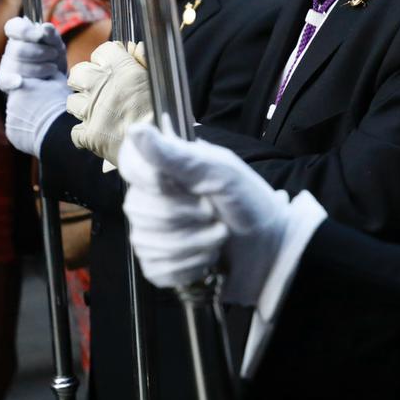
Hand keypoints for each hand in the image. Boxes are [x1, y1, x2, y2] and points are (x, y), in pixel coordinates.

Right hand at [0, 17, 68, 155]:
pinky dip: (10, 80)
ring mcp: (7, 65)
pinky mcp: (5, 81)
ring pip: (13, 63)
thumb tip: (45, 27)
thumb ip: (51, 36)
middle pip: (16, 48)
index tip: (39, 35)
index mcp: (21, 35)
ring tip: (52, 70)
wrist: (56, 89)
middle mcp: (11, 49)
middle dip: (38, 52)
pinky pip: (2, 79)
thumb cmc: (54, 62)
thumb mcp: (57, 47)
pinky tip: (20, 83)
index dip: (25, 30)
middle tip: (53, 56)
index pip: (13, 27)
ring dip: (36, 67)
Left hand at [68, 41, 153, 165]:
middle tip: (96, 86)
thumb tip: (136, 48)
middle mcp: (101, 86)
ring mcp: (92, 111)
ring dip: (82, 106)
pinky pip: (75, 131)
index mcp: (120, 69)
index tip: (114, 65)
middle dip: (84, 78)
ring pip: (72, 102)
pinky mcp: (88, 134)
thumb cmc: (165, 112)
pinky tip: (96, 133)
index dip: (108, 58)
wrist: (161, 146)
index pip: (102, 51)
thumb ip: (146, 60)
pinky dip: (84, 134)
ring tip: (95, 111)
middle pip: (77, 72)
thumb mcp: (161, 79)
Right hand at [119, 123, 291, 303]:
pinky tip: (207, 258)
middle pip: (139, 208)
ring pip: (147, 242)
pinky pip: (156, 268)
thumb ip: (177, 155)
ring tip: (218, 236)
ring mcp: (151, 233)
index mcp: (167, 168)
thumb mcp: (221, 172)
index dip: (150, 178)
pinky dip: (189, 267)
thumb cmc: (250, 203)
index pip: (130, 163)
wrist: (269, 248)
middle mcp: (152, 198)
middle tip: (214, 213)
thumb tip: (137, 130)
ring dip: (193, 244)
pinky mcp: (158, 264)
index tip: (178, 186)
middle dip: (187, 217)